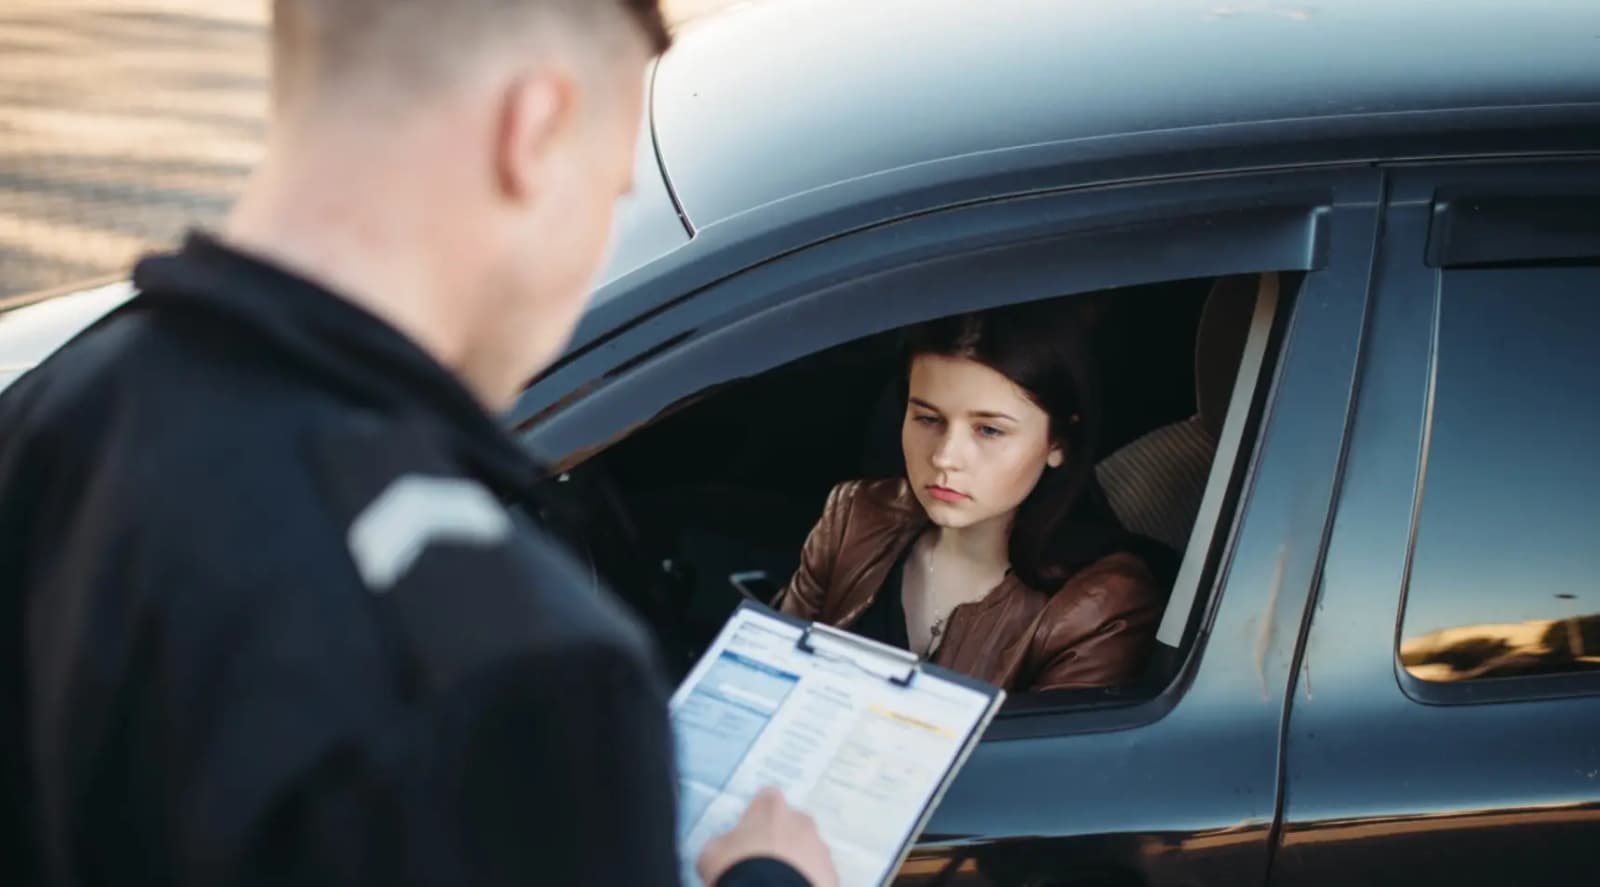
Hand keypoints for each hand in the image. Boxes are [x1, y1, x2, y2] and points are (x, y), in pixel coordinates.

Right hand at [697, 787, 838, 886]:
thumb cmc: (738, 870)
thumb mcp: (711, 854)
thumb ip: (722, 843)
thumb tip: (724, 847)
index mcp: (771, 808)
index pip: (766, 798)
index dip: (757, 816)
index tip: (750, 832)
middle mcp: (801, 822)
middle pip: (792, 823)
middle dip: (780, 839)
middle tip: (763, 862)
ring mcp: (819, 848)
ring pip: (808, 850)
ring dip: (796, 862)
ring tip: (777, 882)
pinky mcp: (831, 874)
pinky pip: (818, 875)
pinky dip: (807, 881)